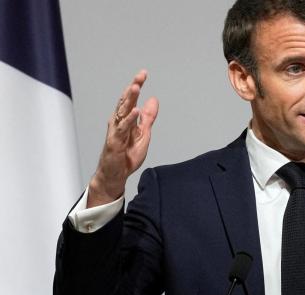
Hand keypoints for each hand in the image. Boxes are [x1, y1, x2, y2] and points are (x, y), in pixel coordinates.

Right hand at [88, 70, 158, 207]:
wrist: (116, 174)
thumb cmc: (126, 155)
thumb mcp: (143, 133)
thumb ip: (148, 117)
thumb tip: (153, 99)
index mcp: (125, 119)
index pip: (131, 99)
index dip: (136, 85)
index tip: (143, 73)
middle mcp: (118, 122)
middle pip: (125, 101)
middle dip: (133, 88)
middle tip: (140, 76)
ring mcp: (115, 131)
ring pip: (122, 112)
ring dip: (129, 99)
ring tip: (136, 88)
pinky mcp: (114, 142)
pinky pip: (122, 129)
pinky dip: (129, 120)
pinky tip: (135, 111)